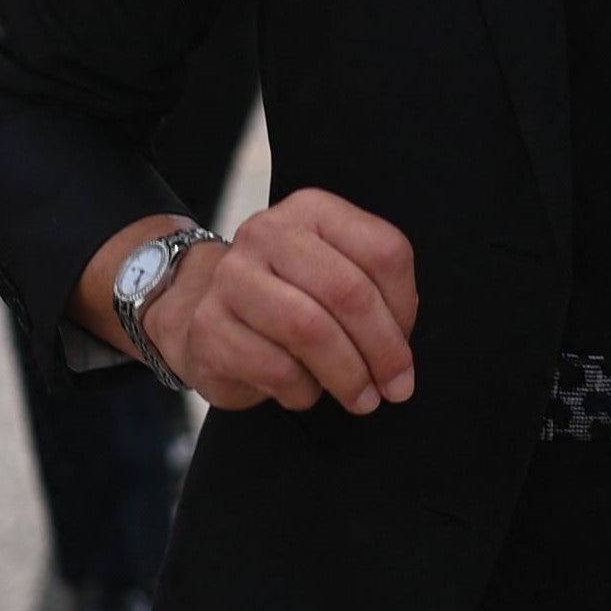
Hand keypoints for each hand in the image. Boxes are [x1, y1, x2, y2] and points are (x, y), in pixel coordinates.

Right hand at [122, 189, 420, 416]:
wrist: (203, 313)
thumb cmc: (287, 299)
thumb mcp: (333, 277)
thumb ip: (373, 295)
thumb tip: (399, 355)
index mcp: (312, 211)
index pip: (383, 250)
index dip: (405, 308)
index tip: (406, 345)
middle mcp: (268, 233)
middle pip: (347, 291)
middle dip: (382, 350)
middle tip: (396, 388)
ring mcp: (232, 277)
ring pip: (309, 329)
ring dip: (347, 376)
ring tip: (361, 399)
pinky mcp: (208, 325)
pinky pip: (274, 367)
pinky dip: (302, 390)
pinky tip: (303, 391)